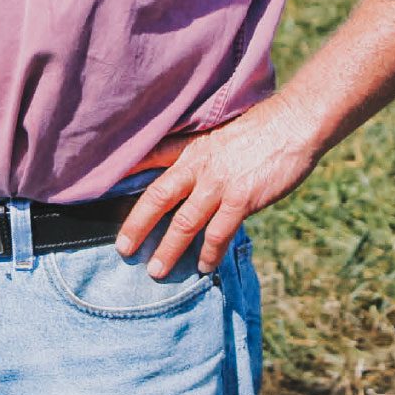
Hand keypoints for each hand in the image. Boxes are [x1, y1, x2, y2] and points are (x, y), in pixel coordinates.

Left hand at [115, 95, 323, 278]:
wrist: (293, 124)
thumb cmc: (261, 129)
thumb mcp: (221, 133)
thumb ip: (202, 154)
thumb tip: (191, 176)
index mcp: (192, 146)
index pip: (150, 158)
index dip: (126, 173)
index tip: (102, 188)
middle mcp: (199, 165)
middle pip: (158, 197)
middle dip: (137, 225)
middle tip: (122, 248)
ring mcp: (219, 183)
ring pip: (185, 222)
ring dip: (169, 249)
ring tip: (157, 270)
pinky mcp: (241, 199)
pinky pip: (218, 233)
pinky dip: (209, 253)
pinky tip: (204, 267)